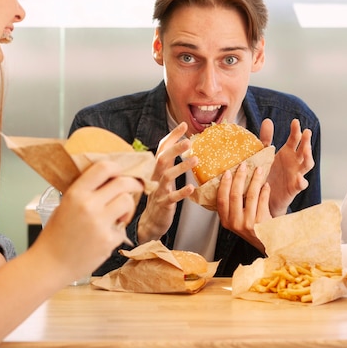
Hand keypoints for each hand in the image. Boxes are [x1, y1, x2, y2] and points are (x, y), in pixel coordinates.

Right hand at [36, 160, 143, 282]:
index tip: (120, 173)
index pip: (103, 168)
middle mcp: (88, 205)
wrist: (50, 264)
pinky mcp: (108, 240)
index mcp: (76, 193)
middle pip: (123, 183)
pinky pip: (123, 228)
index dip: (116, 168)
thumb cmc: (56, 235)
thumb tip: (108, 181)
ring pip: (128, 202)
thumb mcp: (65, 205)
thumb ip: (85, 192)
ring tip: (120, 215)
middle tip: (135, 187)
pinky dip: (118, 231)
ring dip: (128, 207)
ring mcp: (100, 223)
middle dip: (133, 183)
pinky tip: (106, 236)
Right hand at [137, 121, 196, 242]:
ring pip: (167, 176)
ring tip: (196, 159)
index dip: (172, 136)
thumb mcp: (163, 177)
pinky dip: (181, 192)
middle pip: (162, 159)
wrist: (150, 222)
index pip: (162, 148)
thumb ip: (170, 163)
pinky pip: (172, 198)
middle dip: (175, 148)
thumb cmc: (160, 197)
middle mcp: (156, 177)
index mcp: (157, 169)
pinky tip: (191, 188)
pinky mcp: (163, 205)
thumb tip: (183, 145)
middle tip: (189, 141)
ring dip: (181, 167)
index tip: (183, 125)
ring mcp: (158, 191)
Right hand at [216, 162, 270, 251]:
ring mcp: (249, 223)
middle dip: (239, 177)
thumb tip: (231, 181)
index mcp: (226, 221)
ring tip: (259, 170)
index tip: (227, 172)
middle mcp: (235, 223)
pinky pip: (263, 200)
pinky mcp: (262, 222)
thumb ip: (231, 206)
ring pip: (251, 195)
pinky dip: (265, 190)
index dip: (224, 184)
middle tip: (243, 166)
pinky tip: (266, 184)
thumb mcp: (236, 220)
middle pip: (235, 195)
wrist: (267, 242)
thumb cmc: (251, 228)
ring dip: (255, 180)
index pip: (221, 200)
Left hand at [260, 118, 313, 216]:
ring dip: (308, 156)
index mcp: (287, 153)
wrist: (264, 198)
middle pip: (304, 150)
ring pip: (307, 165)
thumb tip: (268, 120)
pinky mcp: (293, 188)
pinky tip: (299, 178)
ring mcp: (296, 175)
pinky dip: (301, 181)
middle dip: (306, 141)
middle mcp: (294, 162)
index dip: (296, 130)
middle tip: (306, 132)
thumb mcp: (264, 156)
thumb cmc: (266, 174)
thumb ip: (266, 139)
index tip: (295, 122)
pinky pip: (301, 184)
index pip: (295, 139)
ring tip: (306, 148)